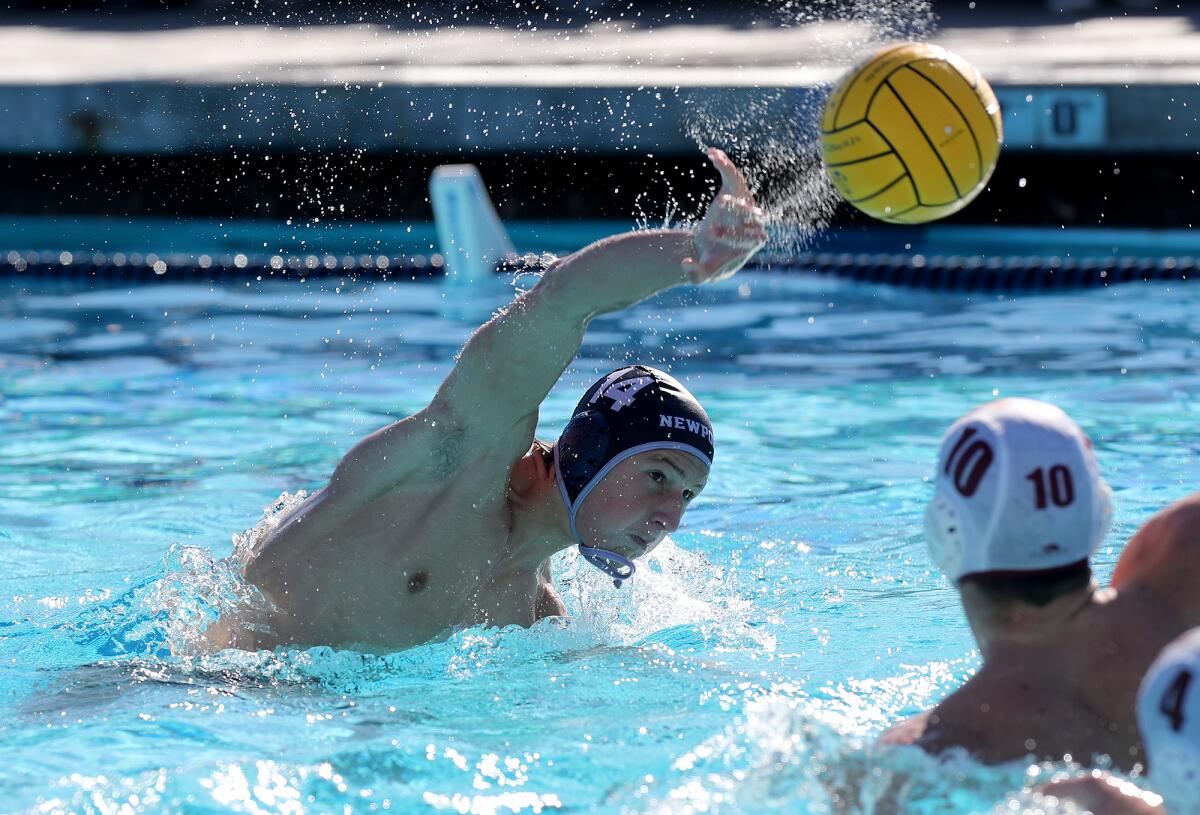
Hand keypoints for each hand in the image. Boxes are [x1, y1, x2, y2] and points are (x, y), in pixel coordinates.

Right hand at [682, 148, 767, 283]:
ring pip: (742, 189)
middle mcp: (755, 221)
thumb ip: (696, 275)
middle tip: (714, 217)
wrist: (711, 249)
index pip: (749, 236)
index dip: (732, 234)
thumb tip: (685, 264)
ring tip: (718, 173)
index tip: (711, 232)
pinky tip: (712, 153)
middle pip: (750, 214)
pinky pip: (732, 175)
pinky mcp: (735, 191)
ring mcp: (746, 204)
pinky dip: (723, 163)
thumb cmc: (712, 262)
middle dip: (733, 213)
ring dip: (731, 181)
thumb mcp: (704, 274)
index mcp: (753, 242)